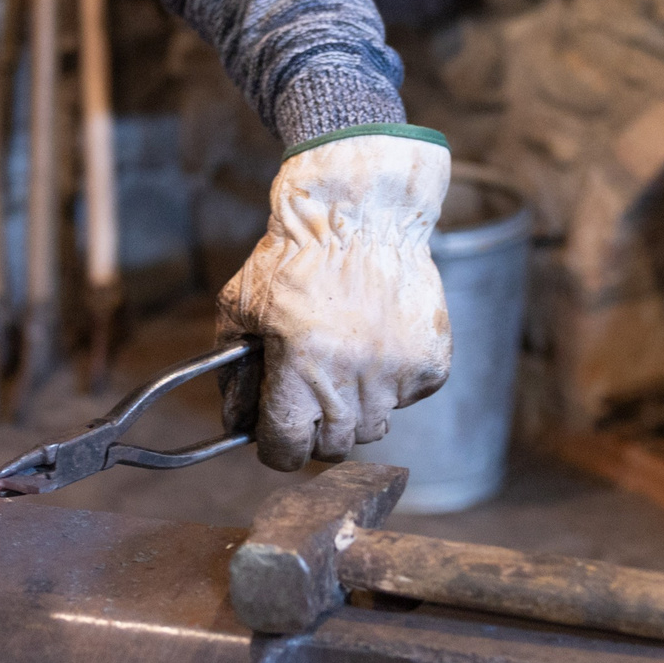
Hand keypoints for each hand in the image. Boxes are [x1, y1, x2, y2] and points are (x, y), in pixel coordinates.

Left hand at [215, 131, 452, 470]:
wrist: (359, 213)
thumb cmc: (293, 256)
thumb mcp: (240, 305)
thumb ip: (232, 371)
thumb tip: (235, 423)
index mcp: (299, 370)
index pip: (286, 450)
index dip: (276, 447)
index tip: (275, 434)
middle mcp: (350, 379)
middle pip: (332, 447)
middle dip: (313, 430)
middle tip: (309, 398)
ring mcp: (396, 374)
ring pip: (372, 427)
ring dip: (353, 410)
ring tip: (343, 366)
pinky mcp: (431, 364)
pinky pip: (407, 399)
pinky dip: (391, 385)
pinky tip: (376, 345)